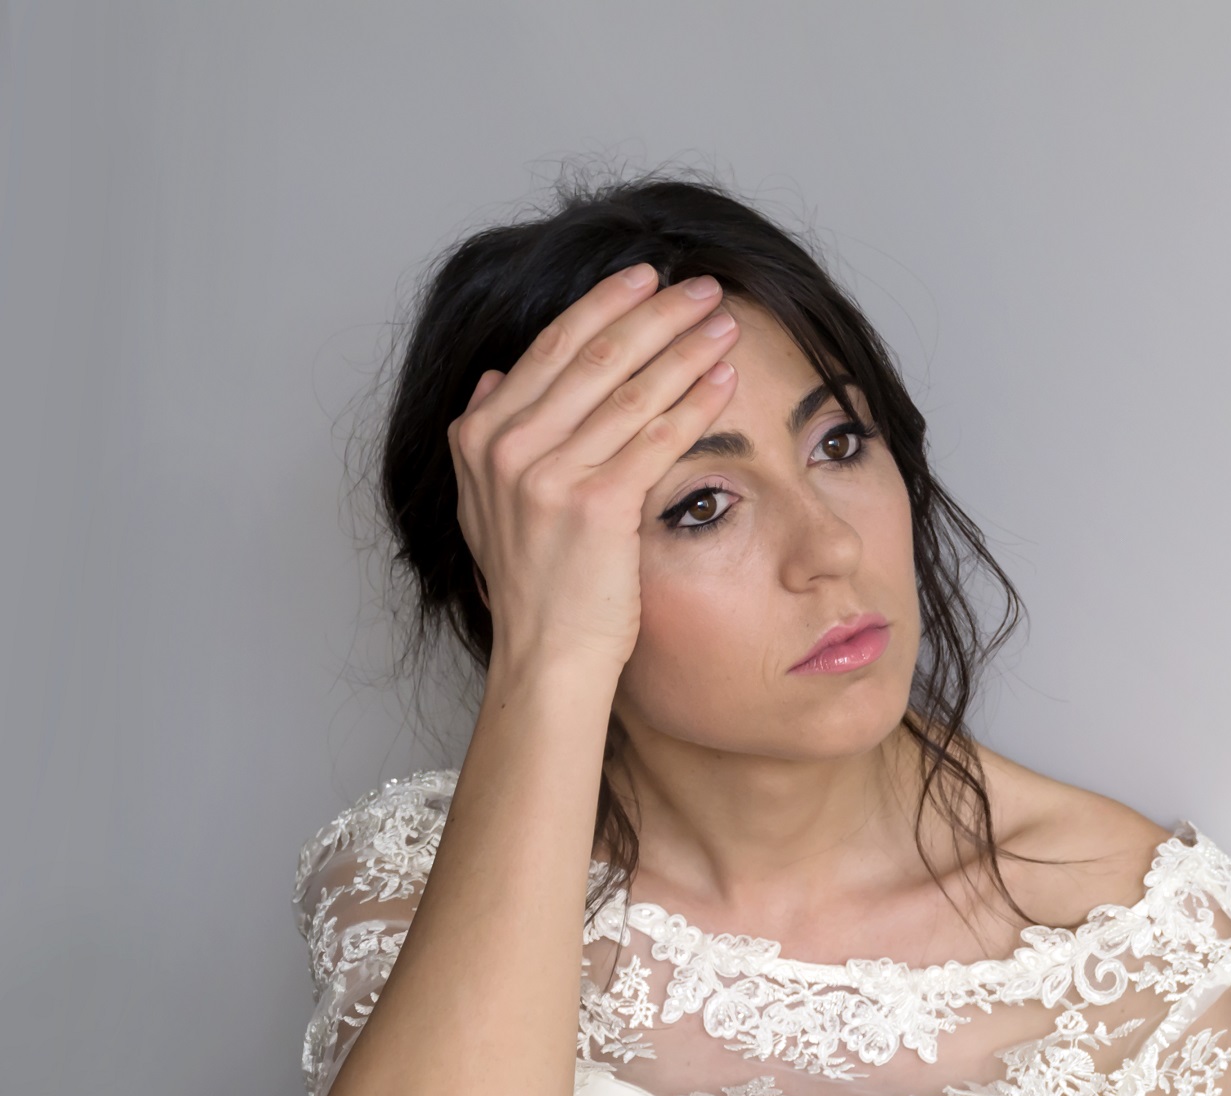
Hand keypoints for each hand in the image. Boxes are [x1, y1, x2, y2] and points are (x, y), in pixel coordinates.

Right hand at [447, 265, 739, 682]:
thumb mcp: (489, 504)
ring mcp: (546, 475)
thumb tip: (498, 375)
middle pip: (594, 355)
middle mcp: (505, 447)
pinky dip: (694, 403)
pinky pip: (656, 437)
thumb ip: (490, 437)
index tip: (644, 277)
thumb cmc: (535, 586)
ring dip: (685, 349)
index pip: (550, 347)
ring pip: (630, 389)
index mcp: (479, 436)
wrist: (546, 656)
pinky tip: (725, 380)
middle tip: (703, 287)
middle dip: (656, 313)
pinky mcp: (594, 505)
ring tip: (725, 324)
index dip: (602, 304)